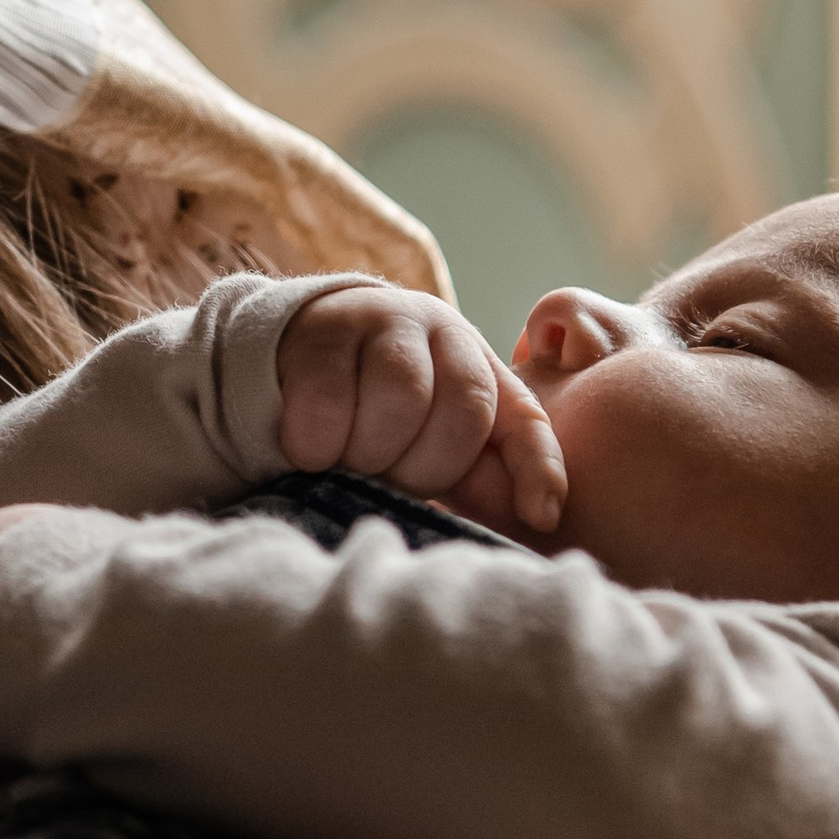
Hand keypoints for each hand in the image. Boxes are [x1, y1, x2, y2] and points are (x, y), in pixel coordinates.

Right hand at [275, 285, 564, 533]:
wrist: (297, 350)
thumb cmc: (374, 414)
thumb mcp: (432, 442)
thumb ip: (481, 475)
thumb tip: (539, 517)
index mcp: (479, 365)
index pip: (525, 419)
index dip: (539, 469)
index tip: (541, 517)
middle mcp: (442, 330)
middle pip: (464, 410)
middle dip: (425, 467)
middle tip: (386, 477)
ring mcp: (383, 320)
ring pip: (402, 397)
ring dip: (371, 453)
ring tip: (347, 462)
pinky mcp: (323, 330)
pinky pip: (330, 401)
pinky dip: (319, 446)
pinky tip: (310, 453)